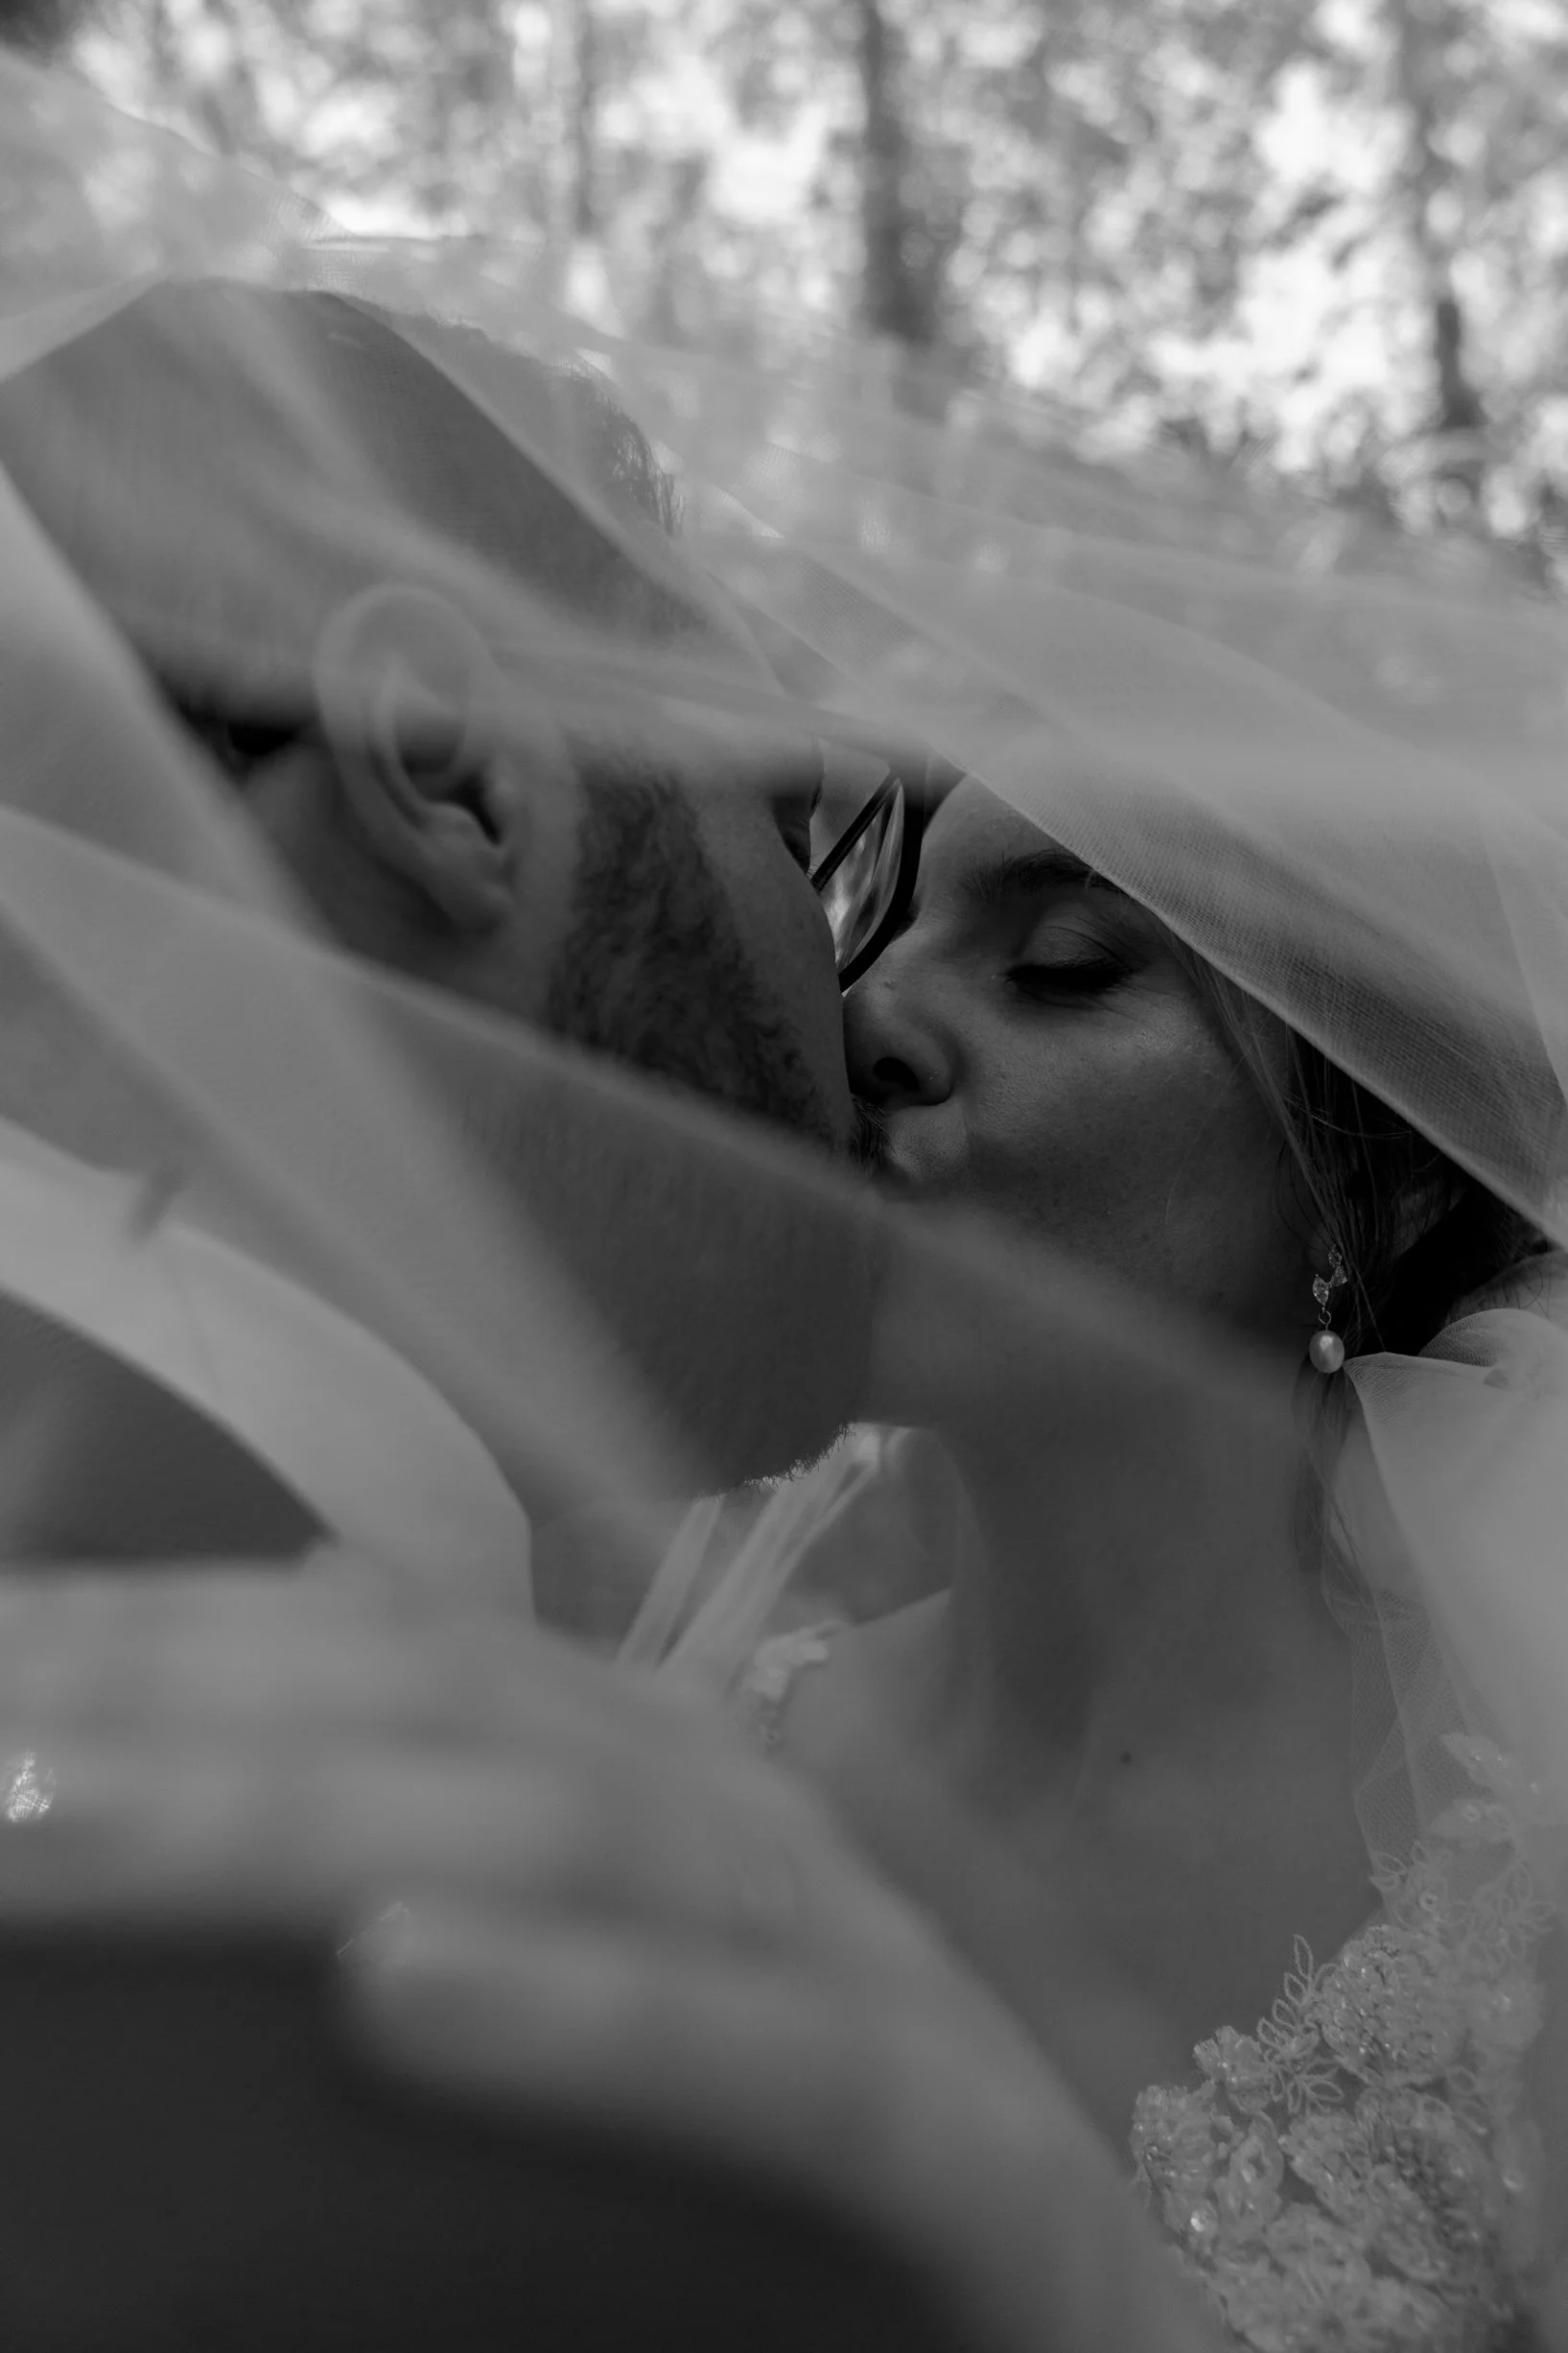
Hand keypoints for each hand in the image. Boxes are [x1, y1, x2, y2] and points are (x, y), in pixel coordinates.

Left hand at [0, 1561, 1216, 2352]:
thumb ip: (468, 1893)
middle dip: (193, 1708)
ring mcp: (888, 1987)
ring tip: (61, 1829)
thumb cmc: (808, 2236)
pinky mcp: (981, 2170)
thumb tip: (330, 1739)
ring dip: (307, 1829)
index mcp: (675, 1800)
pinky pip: (779, 2075)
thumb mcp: (595, 2041)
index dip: (179, 1632)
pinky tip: (392, 1992)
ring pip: (596, 1848)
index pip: (398, 1657)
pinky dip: (587, 2019)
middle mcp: (774, 1848)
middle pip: (468, 1721)